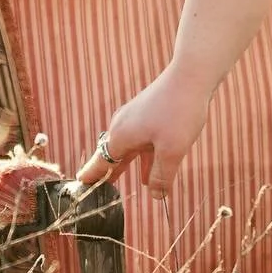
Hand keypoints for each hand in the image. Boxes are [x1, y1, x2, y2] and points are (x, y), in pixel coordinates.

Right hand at [75, 67, 215, 198]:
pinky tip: (152, 168)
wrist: (191, 75)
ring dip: (131, 167)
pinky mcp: (148, 113)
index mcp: (120, 137)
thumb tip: (155, 197)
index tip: (79, 190)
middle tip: (98, 195)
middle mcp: (122, 127)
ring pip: (130, 149)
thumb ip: (161, 176)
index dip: (90, 180)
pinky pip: (142, 140)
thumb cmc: (179, 112)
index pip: (99, 164)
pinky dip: (144, 155)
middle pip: (112, 157)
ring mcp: (134, 118)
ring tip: (126, 187)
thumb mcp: (172, 151)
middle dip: (109, 176)